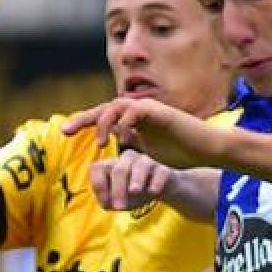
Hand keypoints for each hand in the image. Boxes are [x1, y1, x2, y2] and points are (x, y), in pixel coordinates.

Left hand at [63, 98, 227, 168]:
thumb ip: (131, 156)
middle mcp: (138, 113)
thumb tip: (115, 165)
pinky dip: (126, 121)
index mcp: (133, 123)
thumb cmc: (182, 154)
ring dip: (105, 121)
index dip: (84, 122)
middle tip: (67, 131)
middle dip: (85, 118)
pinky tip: (124, 137)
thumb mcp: (148, 159)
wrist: (207, 150)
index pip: (104, 117)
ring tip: (103, 143)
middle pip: (105, 108)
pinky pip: (137, 109)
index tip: (65, 132)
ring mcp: (149, 110)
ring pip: (118, 105)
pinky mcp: (161, 112)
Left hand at [89, 149, 170, 210]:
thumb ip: (106, 200)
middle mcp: (127, 159)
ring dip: (136, 178)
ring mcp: (146, 162)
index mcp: (111, 165)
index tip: (105, 202)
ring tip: (134, 192)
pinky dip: (156, 181)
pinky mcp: (163, 170)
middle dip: (118, 189)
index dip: (98, 185)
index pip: (97, 168)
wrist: (157, 190)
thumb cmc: (131, 194)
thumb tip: (108, 200)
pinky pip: (160, 172)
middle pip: (119, 169)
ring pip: (140, 165)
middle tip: (119, 208)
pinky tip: (153, 192)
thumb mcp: (116, 200)